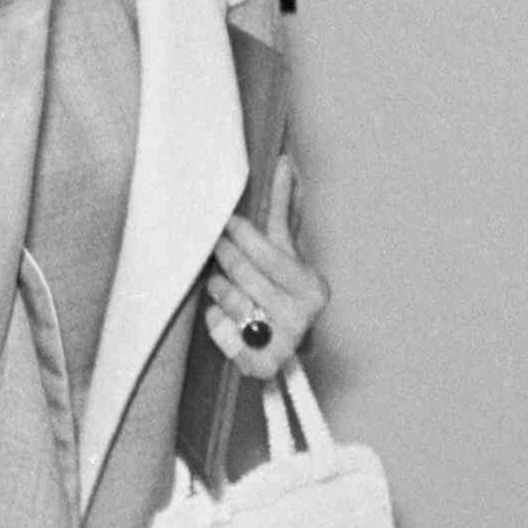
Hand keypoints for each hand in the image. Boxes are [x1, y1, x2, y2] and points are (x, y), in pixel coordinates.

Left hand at [203, 156, 325, 380]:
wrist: (282, 344)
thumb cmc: (280, 289)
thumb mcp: (284, 250)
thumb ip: (282, 208)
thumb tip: (284, 161)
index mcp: (312, 286)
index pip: (268, 250)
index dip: (242, 234)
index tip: (226, 222)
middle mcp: (303, 318)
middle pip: (243, 273)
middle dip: (224, 256)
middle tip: (216, 248)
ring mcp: (283, 344)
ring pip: (228, 299)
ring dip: (217, 288)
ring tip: (222, 285)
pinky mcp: (260, 365)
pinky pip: (220, 330)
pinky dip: (215, 321)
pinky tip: (225, 317)